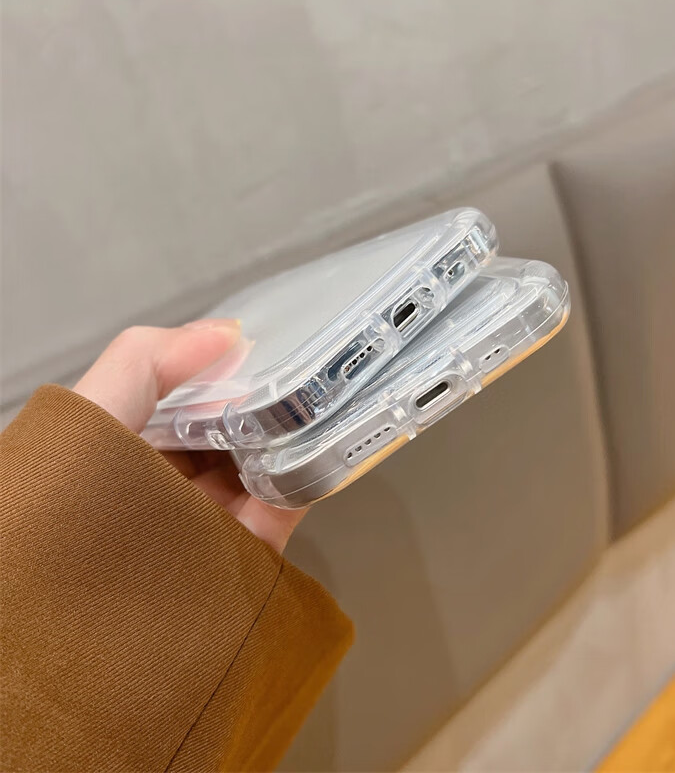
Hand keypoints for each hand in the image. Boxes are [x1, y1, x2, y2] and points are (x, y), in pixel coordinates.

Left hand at [73, 320, 306, 552]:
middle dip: (261, 404)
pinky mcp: (238, 559)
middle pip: (227, 432)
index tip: (258, 349)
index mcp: (127, 448)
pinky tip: (313, 454)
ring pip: (257, 469)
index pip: (184, 397)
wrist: (84, 632)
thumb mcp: (94, 413)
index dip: (221, 370)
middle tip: (296, 374)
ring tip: (315, 406)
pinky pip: (279, 512)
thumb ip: (144, 362)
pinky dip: (301, 483)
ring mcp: (203, 523)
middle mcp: (165, 485)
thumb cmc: (67, 516)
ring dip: (287, 440)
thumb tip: (222, 333)